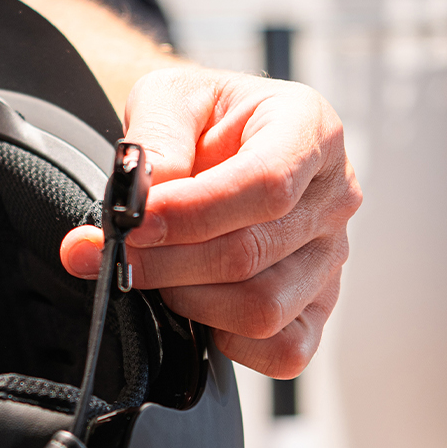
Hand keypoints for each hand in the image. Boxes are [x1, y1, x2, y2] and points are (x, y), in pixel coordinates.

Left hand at [59, 68, 361, 377]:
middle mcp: (334, 197)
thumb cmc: (204, 121)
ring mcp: (331, 257)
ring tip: (154, 271)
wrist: (220, 145)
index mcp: (310, 129)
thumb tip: (143, 201)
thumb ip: (156, 140)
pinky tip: (199, 304)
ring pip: (262, 308)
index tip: (133, 223)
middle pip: (251, 254)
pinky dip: (229, 339)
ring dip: (188, 300)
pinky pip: (283, 349)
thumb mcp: (172, 97)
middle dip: (167, 261)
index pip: (267, 185)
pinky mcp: (319, 307)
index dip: (193, 213)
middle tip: (112, 253)